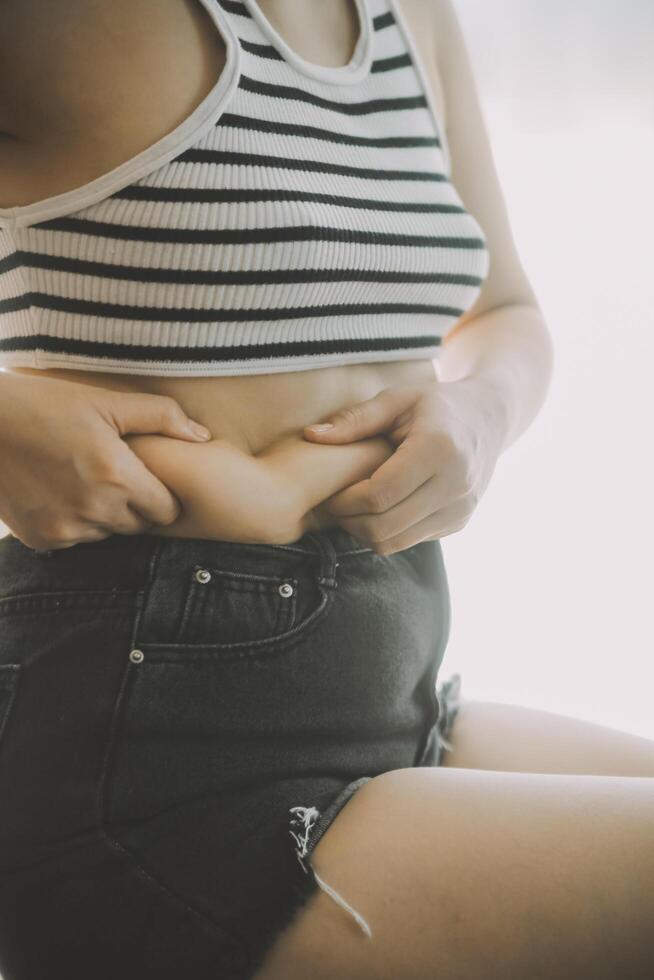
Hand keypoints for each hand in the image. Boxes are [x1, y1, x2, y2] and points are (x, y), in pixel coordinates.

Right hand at [0, 371, 211, 550]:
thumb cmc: (45, 404)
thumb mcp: (105, 401)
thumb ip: (160, 416)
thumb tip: (202, 436)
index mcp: (117, 476)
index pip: (166, 511)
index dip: (162, 495)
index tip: (146, 476)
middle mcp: (94, 510)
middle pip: (139, 525)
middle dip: (135, 504)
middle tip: (113, 473)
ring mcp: (66, 529)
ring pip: (108, 533)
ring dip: (105, 514)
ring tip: (83, 478)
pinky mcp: (42, 539)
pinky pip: (76, 539)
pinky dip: (74, 521)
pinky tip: (59, 491)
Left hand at [302, 377, 506, 554]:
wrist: (489, 418)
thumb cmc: (435, 405)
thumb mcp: (397, 399)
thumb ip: (355, 419)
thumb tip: (311, 436)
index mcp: (439, 449)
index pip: (379, 495)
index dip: (345, 501)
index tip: (328, 493)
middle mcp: (456, 484)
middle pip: (385, 525)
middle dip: (349, 521)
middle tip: (332, 506)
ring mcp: (461, 507)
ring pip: (395, 542)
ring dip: (364, 532)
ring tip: (350, 509)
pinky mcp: (459, 522)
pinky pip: (410, 541)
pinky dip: (386, 532)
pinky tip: (376, 511)